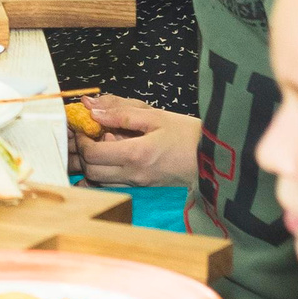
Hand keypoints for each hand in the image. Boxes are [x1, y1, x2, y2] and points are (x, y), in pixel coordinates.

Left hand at [75, 95, 200, 188]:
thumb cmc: (187, 134)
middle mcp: (134, 174)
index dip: (81, 140)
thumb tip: (92, 110)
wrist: (216, 159)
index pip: (92, 155)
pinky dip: (104, 175)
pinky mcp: (145, 188)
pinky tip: (108, 159)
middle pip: (91, 172)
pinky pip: (114, 186)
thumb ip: (121, 113)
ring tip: (96, 146)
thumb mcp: (155, 116)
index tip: (83, 127)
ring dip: (91, 166)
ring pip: (100, 183)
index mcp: (136, 154)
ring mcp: (139, 185)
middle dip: (82, 154)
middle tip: (85, 136)